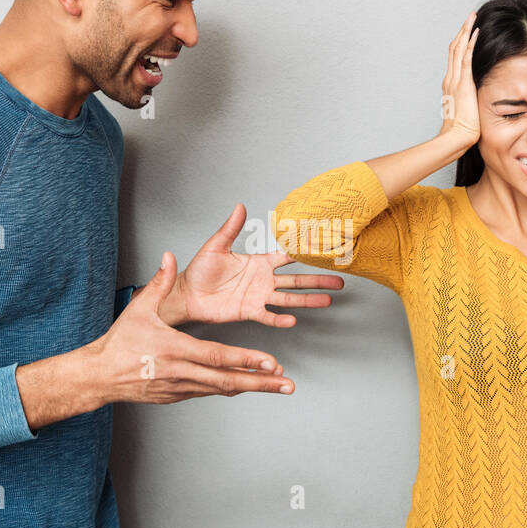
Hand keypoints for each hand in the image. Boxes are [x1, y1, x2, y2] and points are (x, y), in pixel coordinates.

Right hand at [91, 251, 294, 404]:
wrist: (101, 375)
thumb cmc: (120, 343)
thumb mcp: (139, 309)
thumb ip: (159, 283)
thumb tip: (169, 257)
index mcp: (176, 350)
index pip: (218, 357)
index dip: (246, 360)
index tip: (270, 362)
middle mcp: (182, 373)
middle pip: (228, 380)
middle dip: (261, 382)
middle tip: (287, 384)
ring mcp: (181, 387)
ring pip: (222, 389)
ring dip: (251, 387)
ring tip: (277, 385)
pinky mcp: (178, 395)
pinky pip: (210, 392)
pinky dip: (230, 387)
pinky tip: (248, 385)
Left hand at [170, 203, 344, 326]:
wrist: (187, 294)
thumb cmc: (200, 270)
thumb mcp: (216, 245)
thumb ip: (231, 228)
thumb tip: (240, 207)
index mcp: (259, 263)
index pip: (287, 257)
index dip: (305, 254)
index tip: (325, 250)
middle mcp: (263, 281)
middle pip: (297, 281)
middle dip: (318, 281)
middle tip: (339, 282)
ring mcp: (258, 297)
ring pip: (289, 299)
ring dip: (308, 300)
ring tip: (327, 301)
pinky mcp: (249, 312)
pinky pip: (268, 316)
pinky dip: (280, 319)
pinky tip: (293, 320)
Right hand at [440, 11, 480, 144]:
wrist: (456, 138)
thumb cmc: (462, 131)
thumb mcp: (466, 112)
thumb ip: (470, 102)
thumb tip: (477, 101)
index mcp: (451, 85)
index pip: (455, 59)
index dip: (461, 43)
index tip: (468, 32)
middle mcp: (450, 79)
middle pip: (454, 49)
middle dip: (462, 32)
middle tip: (470, 17)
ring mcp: (455, 80)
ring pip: (458, 49)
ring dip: (465, 32)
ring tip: (472, 17)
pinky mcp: (463, 83)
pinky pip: (465, 58)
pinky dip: (470, 44)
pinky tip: (475, 32)